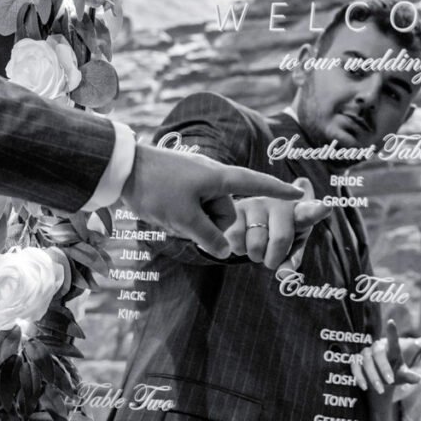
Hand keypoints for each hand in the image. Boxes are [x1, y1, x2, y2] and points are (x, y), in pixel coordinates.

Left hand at [120, 145, 303, 258]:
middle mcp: (213, 177)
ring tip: (170, 218)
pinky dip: (185, 218)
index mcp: (220, 178)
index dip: (279, 190)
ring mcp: (197, 182)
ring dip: (194, 224)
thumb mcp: (185, 219)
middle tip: (185, 225)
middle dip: (212, 226)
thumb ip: (209, 238)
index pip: (257, 184)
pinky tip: (165, 215)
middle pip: (227, 212)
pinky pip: (194, 209)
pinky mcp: (182, 186)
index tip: (300, 192)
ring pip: (208, 215)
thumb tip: (224, 251)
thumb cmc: (157, 188)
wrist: (121, 169)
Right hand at [223, 177, 331, 269]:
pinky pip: (236, 239)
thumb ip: (292, 260)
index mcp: (299, 212)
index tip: (326, 206)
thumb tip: (285, 275)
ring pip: (255, 244)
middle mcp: (279, 203)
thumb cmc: (279, 233)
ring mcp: (258, 203)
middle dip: (274, 258)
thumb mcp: (292, 246)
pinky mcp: (237, 207)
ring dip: (255, 255)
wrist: (250, 217)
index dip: (317, 210)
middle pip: (281, 240)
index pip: (309, 212)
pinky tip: (243, 239)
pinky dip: (239, 248)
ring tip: (257, 244)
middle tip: (271, 257)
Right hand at [350, 321, 420, 396]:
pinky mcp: (356, 361)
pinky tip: (365, 387)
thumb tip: (418, 379)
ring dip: (373, 376)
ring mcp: (365, 353)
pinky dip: (360, 377)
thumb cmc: (394, 374)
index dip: (391, 331)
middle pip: (378, 353)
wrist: (380, 382)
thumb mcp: (402, 376)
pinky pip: (355, 367)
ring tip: (380, 390)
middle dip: (384, 368)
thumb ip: (408, 376)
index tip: (391, 322)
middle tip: (390, 382)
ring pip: (366, 361)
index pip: (392, 340)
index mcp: (391, 349)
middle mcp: (378, 348)